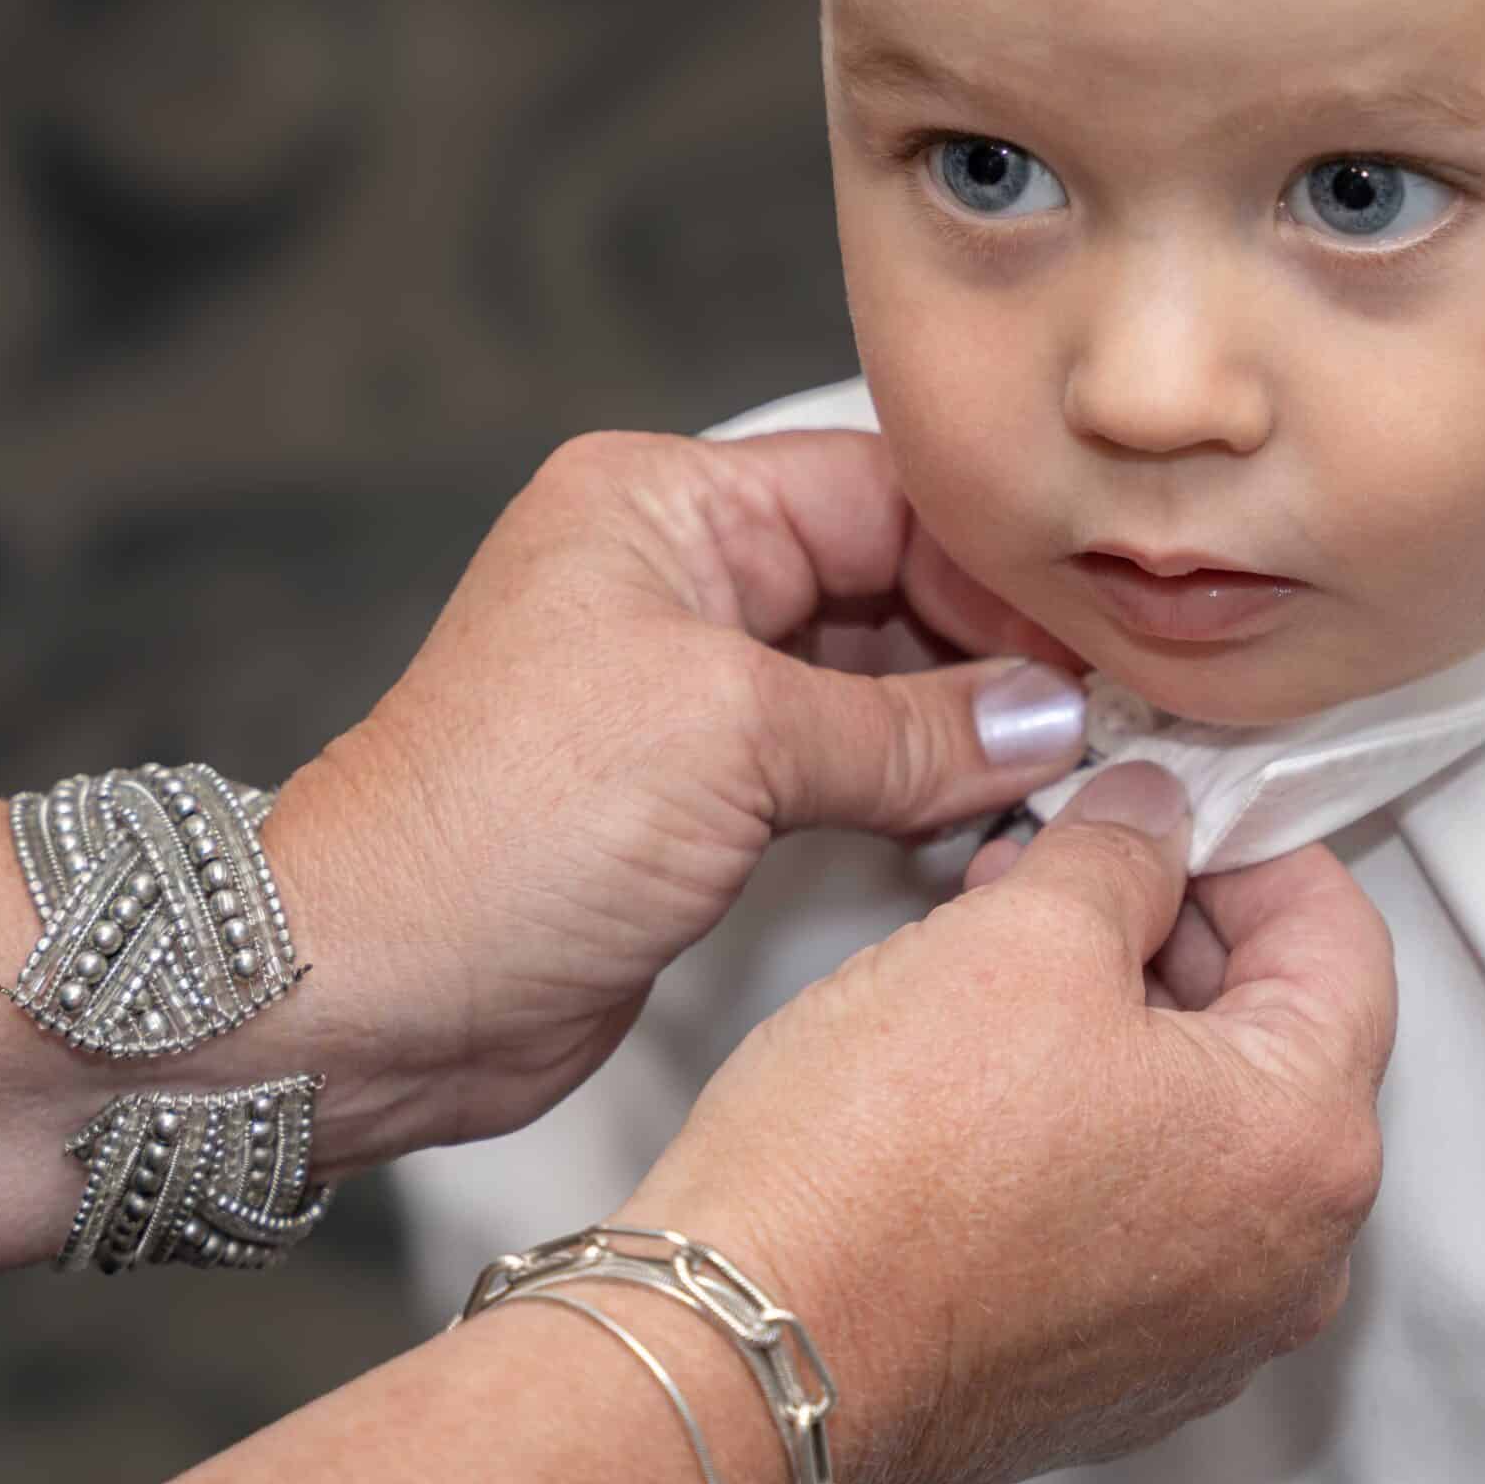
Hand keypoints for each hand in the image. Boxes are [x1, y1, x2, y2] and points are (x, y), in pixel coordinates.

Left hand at [263, 429, 1089, 1171]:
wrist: (371, 991)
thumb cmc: (507, 829)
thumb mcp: (732, 740)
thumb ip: (909, 726)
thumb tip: (1052, 720)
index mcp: (666, 502)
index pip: (879, 492)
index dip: (997, 564)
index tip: (1106, 634)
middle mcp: (680, 573)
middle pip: (886, 577)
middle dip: (994, 645)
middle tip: (1113, 709)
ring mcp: (690, 683)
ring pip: (872, 673)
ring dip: (966, 722)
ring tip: (1076, 764)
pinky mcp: (700, 786)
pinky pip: (842, 758)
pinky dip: (918, 783)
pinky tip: (997, 812)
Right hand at [620, 761, 1397, 1483]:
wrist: (748, 1361)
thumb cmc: (882, 1163)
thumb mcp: (1022, 933)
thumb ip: (1121, 851)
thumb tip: (1152, 819)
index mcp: (1305, 1146)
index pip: (1339, 940)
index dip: (1247, 842)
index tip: (1169, 805)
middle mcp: (1287, 1262)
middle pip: (1275, 1033)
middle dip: (1172, 924)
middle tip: (1067, 858)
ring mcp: (1202, 1332)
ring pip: (1202, 1119)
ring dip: (1122, 1015)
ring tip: (999, 944)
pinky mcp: (1112, 1372)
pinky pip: (1144, 1208)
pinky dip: (1092, 1118)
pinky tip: (986, 1063)